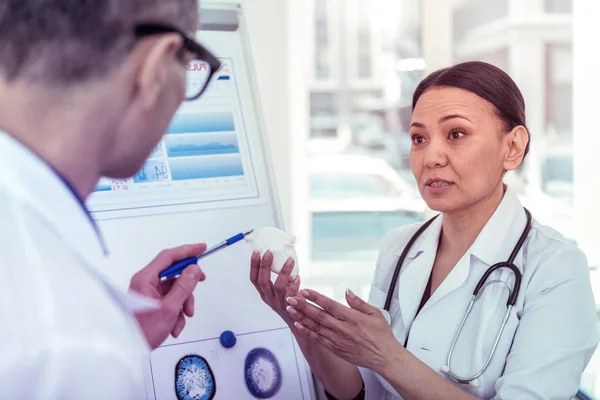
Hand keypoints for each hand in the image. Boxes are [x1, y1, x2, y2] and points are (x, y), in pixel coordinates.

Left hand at [129, 243, 206, 349]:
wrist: (129, 351)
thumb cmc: (144, 330)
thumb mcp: (169, 308)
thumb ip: (184, 286)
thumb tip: (194, 269)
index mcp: (146, 278)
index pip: (168, 256)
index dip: (187, 251)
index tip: (202, 248)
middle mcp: (146, 283)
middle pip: (174, 274)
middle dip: (188, 285)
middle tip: (201, 283)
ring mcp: (149, 294)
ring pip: (175, 290)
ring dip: (183, 303)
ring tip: (183, 318)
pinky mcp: (152, 305)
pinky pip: (170, 302)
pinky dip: (177, 313)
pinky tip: (174, 327)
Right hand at [250, 250, 299, 325]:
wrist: (298, 321)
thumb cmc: (290, 301)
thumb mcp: (281, 289)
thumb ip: (282, 277)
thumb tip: (285, 256)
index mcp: (264, 293)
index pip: (254, 279)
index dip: (253, 266)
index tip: (256, 252)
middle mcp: (268, 298)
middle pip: (262, 282)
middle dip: (264, 266)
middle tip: (269, 253)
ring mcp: (279, 304)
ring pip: (277, 287)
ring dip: (283, 272)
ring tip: (290, 260)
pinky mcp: (290, 308)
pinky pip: (291, 295)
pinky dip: (294, 285)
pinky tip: (298, 277)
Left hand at [285, 288, 400, 371]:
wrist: (384, 358)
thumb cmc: (381, 335)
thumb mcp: (375, 313)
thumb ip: (359, 302)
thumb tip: (347, 291)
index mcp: (352, 318)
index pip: (330, 305)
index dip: (316, 298)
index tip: (304, 291)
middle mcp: (343, 329)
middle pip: (319, 316)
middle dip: (302, 306)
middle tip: (290, 299)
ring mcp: (338, 340)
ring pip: (316, 327)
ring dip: (302, 318)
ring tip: (290, 310)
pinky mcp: (336, 349)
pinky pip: (319, 339)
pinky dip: (308, 332)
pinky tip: (299, 325)